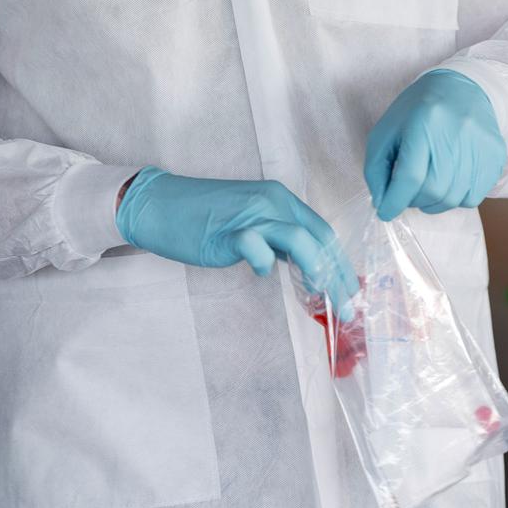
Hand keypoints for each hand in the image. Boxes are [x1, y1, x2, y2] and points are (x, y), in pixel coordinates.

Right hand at [116, 167, 358, 315]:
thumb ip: (279, 241)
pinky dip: (264, 263)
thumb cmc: (202, 217)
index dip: (341, 263)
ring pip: (300, 240)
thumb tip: (306, 268)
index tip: (350, 290)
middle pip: (320, 239)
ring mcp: (251, 214)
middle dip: (338, 275)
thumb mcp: (251, 223)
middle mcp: (273, 202)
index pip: (324, 232)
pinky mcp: (228, 230)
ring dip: (317, 273)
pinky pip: (257, 245)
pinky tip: (261, 274)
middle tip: (349, 307)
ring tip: (322, 299)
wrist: (157, 203)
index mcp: (281, 200)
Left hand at [364, 69, 506, 220]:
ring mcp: (480, 146)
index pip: (410, 176)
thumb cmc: (418, 112)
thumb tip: (382, 204)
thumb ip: (377, 170)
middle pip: (433, 191)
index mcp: (424, 122)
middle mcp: (456, 133)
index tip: (385, 211)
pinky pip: (473, 197)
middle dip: (415, 200)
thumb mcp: (386, 132)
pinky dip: (456, 198)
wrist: (461, 88)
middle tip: (409, 192)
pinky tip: (449, 181)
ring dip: (434, 202)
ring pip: (453, 199)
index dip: (394, 201)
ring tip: (428, 186)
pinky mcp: (495, 156)